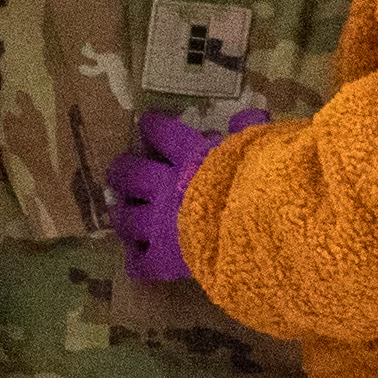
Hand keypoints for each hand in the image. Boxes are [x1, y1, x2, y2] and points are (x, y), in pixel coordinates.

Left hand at [103, 107, 264, 285]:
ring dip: (123, 216)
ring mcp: (159, 224)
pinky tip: (136, 262)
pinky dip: (137, 262)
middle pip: (130, 175)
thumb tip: (252, 114)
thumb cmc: (258, 181)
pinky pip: (140, 262)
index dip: (152, 127)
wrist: (253, 223)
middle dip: (121, 172)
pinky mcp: (162, 258)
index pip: (162, 133)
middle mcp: (165, 186)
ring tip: (122, 215)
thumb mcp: (257, 147)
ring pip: (127, 219)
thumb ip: (249, 131)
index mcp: (188, 156)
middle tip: (119, 172)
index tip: (147, 123)